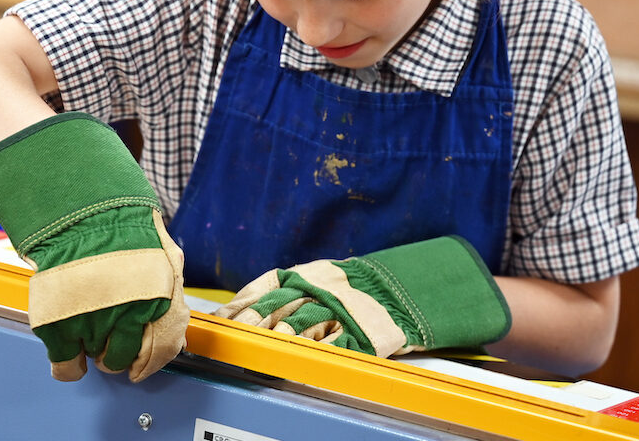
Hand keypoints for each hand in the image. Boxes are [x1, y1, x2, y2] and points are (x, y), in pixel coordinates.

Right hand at [0, 113, 187, 380]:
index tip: (142, 363)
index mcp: (160, 295)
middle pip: (127, 355)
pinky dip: (66, 364)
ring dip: (93, 352)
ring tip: (88, 333)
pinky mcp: (58, 323)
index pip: (164, 346)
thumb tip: (173, 315)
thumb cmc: (117, 219)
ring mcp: (94, 319)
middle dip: (119, 353)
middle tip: (110, 343)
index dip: (153, 358)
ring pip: (97, 359)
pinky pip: (65, 363)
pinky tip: (68, 355)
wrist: (73, 202)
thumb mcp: (159, 247)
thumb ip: (167, 283)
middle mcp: (130, 313)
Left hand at [214, 236, 510, 357]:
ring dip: (277, 342)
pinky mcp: (365, 336)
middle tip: (230, 337)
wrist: (415, 286)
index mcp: (313, 274)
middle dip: (252, 324)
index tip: (223, 317)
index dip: (244, 302)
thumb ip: (297, 288)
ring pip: (302, 329)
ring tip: (256, 352)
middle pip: (279, 308)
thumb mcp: (328, 276)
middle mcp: (325, 290)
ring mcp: (345, 313)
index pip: (268, 287)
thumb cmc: (366, 283)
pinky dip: (314, 357)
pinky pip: (336, 347)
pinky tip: (297, 364)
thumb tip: (257, 301)